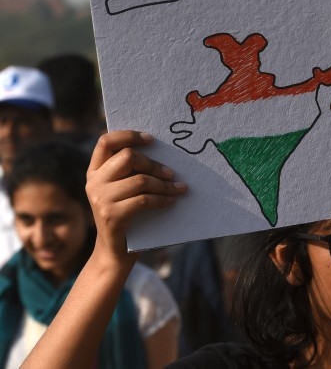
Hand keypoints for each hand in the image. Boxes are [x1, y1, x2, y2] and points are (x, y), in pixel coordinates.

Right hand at [87, 131, 186, 267]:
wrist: (115, 252)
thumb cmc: (126, 215)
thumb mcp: (122, 190)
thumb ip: (130, 171)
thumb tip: (161, 150)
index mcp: (94, 171)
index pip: (106, 141)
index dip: (129, 135)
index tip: (151, 139)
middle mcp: (93, 182)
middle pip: (128, 157)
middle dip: (155, 164)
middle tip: (172, 173)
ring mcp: (100, 199)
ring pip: (140, 179)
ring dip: (165, 185)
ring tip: (179, 188)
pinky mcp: (112, 215)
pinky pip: (144, 200)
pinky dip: (162, 199)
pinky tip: (171, 201)